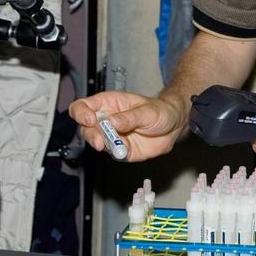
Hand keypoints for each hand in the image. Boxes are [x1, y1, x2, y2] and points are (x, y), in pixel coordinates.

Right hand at [70, 91, 187, 161]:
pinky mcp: (119, 149)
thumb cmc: (159, 111)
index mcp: (109, 103)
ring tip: (107, 146)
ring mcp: (111, 135)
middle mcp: (106, 119)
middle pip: (85, 126)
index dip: (81, 112)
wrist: (174, 127)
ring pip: (94, 140)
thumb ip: (130, 117)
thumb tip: (112, 122)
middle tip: (99, 141)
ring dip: (98, 144)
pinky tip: (121, 151)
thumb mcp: (147, 111)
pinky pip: (110, 152)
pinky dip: (112, 153)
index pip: (84, 105)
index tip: (89, 120)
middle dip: (89, 133)